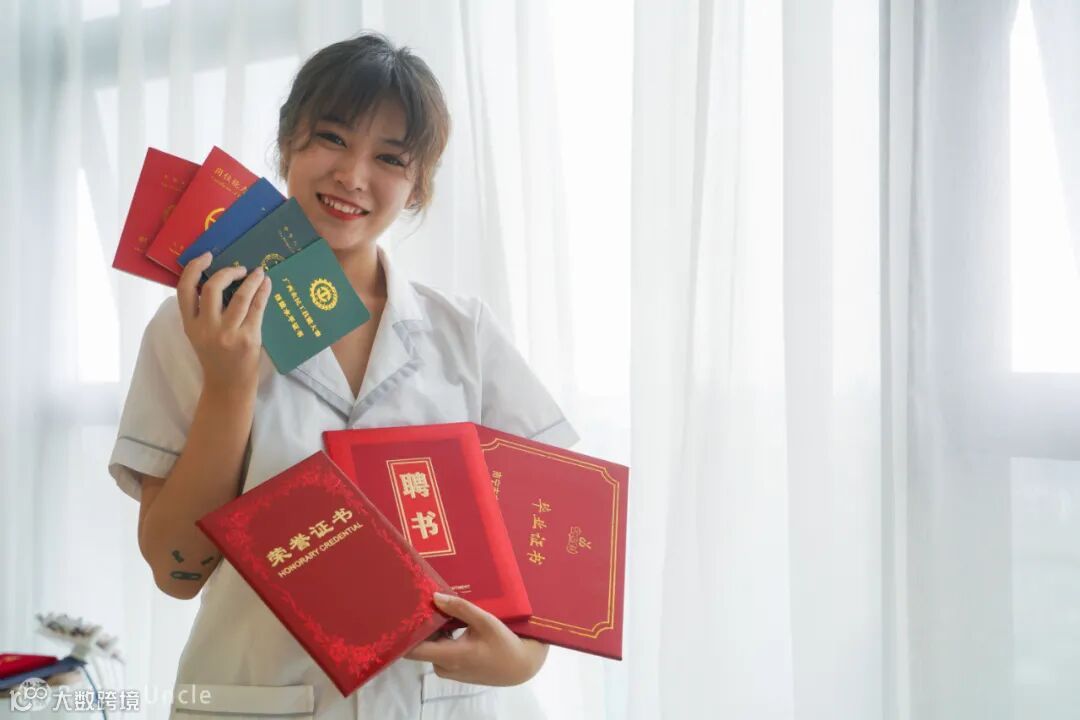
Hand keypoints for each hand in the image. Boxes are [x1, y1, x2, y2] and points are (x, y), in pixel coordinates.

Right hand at [177, 252, 271, 393]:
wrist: (228, 386)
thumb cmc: (216, 357)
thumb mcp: (199, 335)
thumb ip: (203, 311)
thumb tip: (221, 279)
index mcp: (190, 325)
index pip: (184, 289)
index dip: (194, 268)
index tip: (207, 256)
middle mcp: (206, 328)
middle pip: (212, 288)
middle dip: (227, 272)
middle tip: (240, 268)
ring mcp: (228, 333)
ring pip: (240, 296)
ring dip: (251, 280)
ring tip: (258, 272)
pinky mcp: (248, 338)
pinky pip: (257, 308)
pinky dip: (262, 292)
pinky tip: (266, 284)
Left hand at [404, 593, 548, 685]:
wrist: (519, 667)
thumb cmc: (503, 644)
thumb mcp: (485, 621)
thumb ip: (459, 608)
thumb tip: (435, 596)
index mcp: (449, 656)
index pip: (412, 650)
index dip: (404, 633)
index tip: (402, 612)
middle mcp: (443, 667)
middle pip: (420, 645)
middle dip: (420, 625)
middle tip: (420, 601)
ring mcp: (448, 670)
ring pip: (431, 647)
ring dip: (432, 630)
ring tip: (435, 607)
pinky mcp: (453, 669)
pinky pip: (439, 651)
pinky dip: (441, 637)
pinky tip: (448, 621)